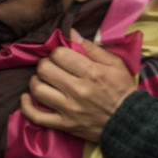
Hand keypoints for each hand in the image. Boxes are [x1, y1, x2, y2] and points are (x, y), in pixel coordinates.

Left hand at [20, 30, 136, 142]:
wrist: (131, 122)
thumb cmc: (123, 90)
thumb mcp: (115, 64)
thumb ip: (92, 48)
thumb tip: (72, 33)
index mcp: (90, 73)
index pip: (58, 54)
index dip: (57, 52)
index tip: (61, 57)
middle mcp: (77, 90)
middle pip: (44, 70)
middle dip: (45, 65)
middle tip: (52, 68)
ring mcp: (69, 109)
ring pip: (37, 90)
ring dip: (36, 82)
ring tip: (43, 80)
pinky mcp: (65, 125)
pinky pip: (36, 117)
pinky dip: (26, 107)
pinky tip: (26, 98)